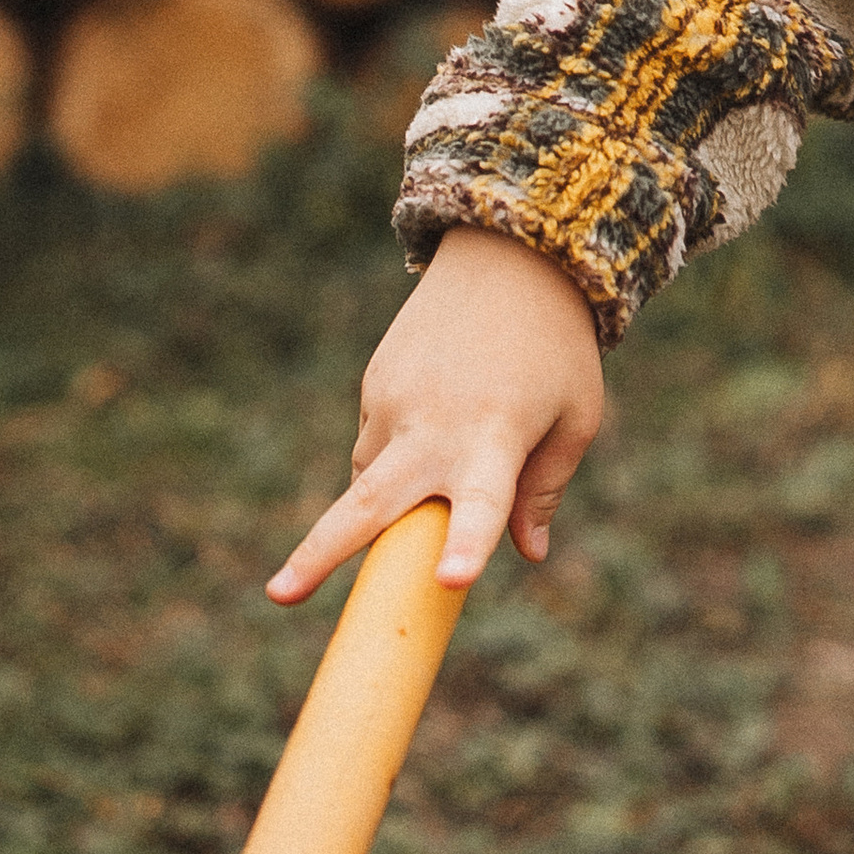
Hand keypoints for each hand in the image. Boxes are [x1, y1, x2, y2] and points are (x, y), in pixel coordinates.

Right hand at [269, 227, 603, 605]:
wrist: (512, 257)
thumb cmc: (556, 347)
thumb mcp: (575, 415)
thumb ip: (545, 487)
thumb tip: (528, 554)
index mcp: (497, 437)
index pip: (482, 504)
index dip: (468, 543)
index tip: (452, 580)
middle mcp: (436, 425)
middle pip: (369, 503)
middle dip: (318, 554)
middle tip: (278, 596)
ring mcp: (395, 402)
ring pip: (367, 481)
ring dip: (383, 502)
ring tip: (440, 455)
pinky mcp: (375, 384)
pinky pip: (374, 443)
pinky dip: (396, 454)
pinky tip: (437, 414)